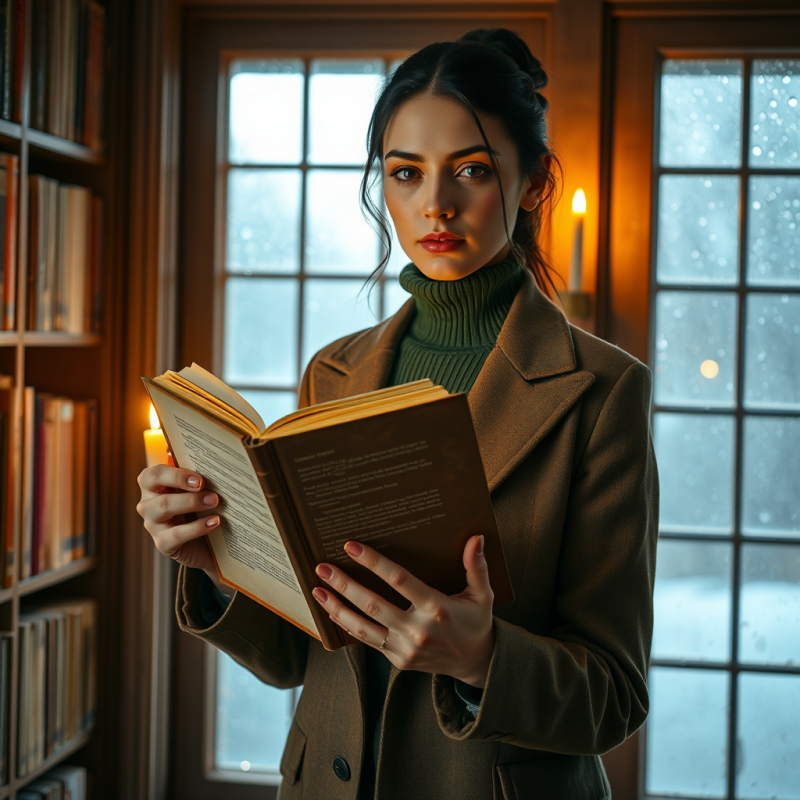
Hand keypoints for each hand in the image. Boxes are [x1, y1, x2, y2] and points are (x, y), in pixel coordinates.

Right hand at [136, 465, 224, 590]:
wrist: (209, 544)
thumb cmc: (203, 508)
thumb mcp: (201, 489)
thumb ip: (200, 472)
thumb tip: (211, 456)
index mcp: (155, 485)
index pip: (154, 472)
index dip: (175, 473)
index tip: (200, 478)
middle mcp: (148, 502)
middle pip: (153, 485)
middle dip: (182, 482)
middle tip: (209, 486)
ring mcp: (153, 524)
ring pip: (163, 507)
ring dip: (192, 502)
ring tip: (216, 502)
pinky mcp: (163, 544)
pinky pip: (176, 534)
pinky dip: (197, 527)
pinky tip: (215, 522)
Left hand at [312, 535, 494, 688]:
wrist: (475, 664)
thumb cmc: (476, 623)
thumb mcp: (483, 595)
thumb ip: (476, 567)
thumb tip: (476, 538)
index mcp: (437, 608)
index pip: (400, 581)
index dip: (374, 563)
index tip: (352, 547)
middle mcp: (418, 630)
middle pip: (374, 605)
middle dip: (346, 585)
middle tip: (323, 566)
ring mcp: (406, 649)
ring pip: (364, 627)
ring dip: (338, 608)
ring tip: (317, 590)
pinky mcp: (398, 660)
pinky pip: (368, 641)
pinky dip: (348, 626)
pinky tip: (332, 611)